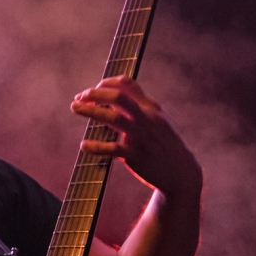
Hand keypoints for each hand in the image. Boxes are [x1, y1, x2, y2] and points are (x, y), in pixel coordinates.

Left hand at [71, 76, 201, 197]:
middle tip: (79, 96)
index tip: (92, 90)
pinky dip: (97, 146)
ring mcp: (141, 137)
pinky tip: (84, 145)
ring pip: (114, 118)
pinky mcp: (136, 156)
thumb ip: (139, 107)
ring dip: (91, 111)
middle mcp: (146, 118)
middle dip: (96, 93)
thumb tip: (114, 96)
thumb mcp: (157, 120)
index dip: (106, 83)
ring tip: (75, 107)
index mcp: (151, 107)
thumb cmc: (163, 144)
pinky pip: (113, 149)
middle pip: (119, 97)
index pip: (127, 84)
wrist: (180, 172)